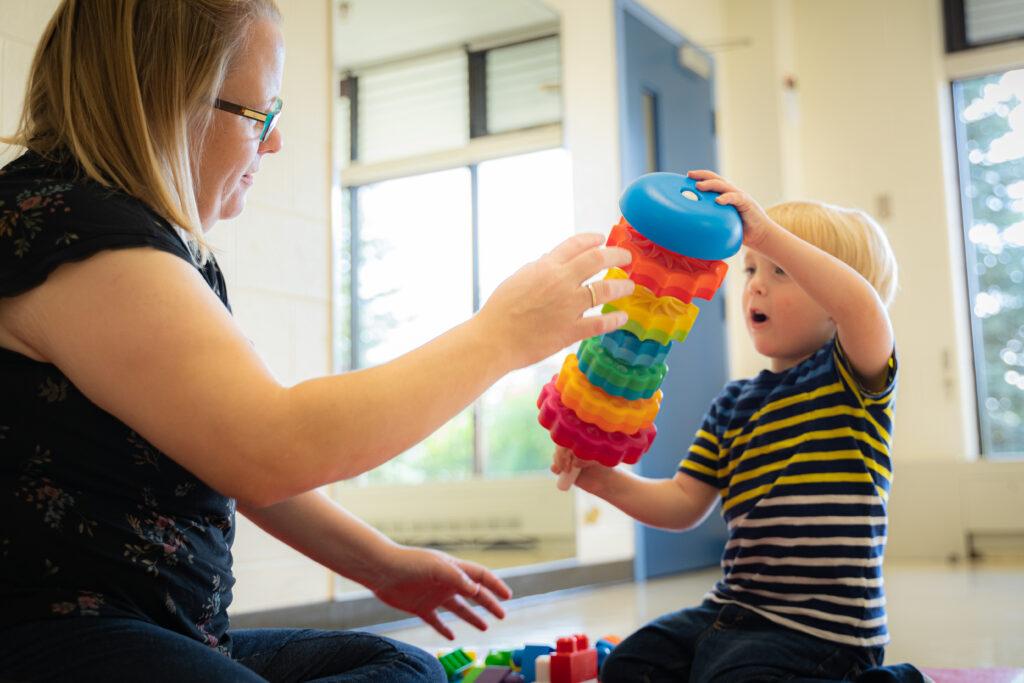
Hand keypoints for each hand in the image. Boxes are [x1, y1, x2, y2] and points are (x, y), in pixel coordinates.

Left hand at [366, 545, 511, 639]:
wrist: (382, 570)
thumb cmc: (409, 563)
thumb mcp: (436, 567)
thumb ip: (457, 577)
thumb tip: (477, 590)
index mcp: (453, 569)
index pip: (480, 576)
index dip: (495, 585)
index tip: (508, 596)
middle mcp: (446, 582)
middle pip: (473, 594)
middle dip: (489, 604)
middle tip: (502, 614)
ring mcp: (434, 595)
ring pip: (458, 608)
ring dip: (472, 617)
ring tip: (485, 627)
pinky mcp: (420, 607)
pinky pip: (436, 620)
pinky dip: (444, 628)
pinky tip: (452, 636)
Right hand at [478, 233, 634, 370]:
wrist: (493, 339)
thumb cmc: (500, 311)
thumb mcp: (517, 279)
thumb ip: (538, 269)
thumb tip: (550, 259)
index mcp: (545, 267)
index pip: (576, 244)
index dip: (593, 239)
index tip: (603, 240)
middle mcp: (560, 281)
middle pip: (598, 259)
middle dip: (617, 255)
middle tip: (627, 258)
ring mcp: (568, 306)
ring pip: (606, 289)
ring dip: (622, 286)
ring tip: (629, 286)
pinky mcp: (571, 330)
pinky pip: (601, 323)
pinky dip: (615, 319)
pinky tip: (622, 317)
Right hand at [550, 445, 603, 491]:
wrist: (603, 482)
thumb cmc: (603, 469)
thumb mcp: (598, 461)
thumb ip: (587, 460)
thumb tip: (574, 463)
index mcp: (581, 443)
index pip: (569, 440)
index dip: (566, 447)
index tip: (569, 457)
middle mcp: (573, 450)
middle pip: (560, 447)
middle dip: (561, 456)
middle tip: (568, 468)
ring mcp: (568, 459)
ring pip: (556, 456)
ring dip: (557, 462)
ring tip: (565, 471)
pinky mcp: (564, 469)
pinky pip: (555, 466)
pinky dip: (554, 467)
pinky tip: (555, 471)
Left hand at [687, 170, 776, 250]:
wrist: (760, 234)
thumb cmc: (741, 229)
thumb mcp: (723, 222)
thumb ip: (712, 219)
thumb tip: (692, 226)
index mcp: (726, 195)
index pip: (713, 182)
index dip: (701, 177)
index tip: (687, 176)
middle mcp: (732, 192)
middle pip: (716, 179)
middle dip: (702, 175)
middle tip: (689, 175)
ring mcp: (739, 196)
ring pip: (723, 186)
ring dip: (710, 184)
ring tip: (699, 186)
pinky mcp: (747, 203)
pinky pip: (735, 198)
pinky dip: (726, 198)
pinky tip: (718, 200)